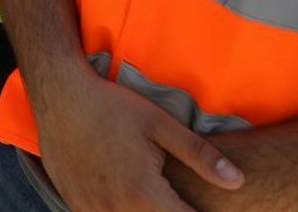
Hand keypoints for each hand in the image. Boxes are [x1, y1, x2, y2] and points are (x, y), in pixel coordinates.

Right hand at [34, 63, 242, 210]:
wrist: (59, 95)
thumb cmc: (112, 106)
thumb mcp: (161, 124)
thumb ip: (201, 156)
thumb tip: (238, 181)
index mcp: (143, 194)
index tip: (207, 206)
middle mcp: (116, 209)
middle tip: (178, 198)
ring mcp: (91, 210)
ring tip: (154, 197)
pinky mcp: (76, 205)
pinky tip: (130, 200)